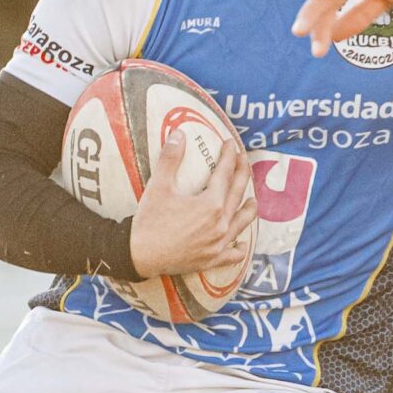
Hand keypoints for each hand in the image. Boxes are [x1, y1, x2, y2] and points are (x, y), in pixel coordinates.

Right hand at [128, 133, 255, 279]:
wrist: (140, 256)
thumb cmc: (149, 220)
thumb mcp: (158, 186)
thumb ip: (170, 158)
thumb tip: (179, 133)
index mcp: (210, 204)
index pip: (224, 174)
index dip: (228, 156)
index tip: (230, 143)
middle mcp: (220, 223)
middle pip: (237, 193)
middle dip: (242, 173)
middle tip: (244, 159)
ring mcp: (218, 243)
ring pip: (241, 223)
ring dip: (248, 209)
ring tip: (252, 200)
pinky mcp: (212, 259)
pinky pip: (233, 254)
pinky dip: (239, 248)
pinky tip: (241, 243)